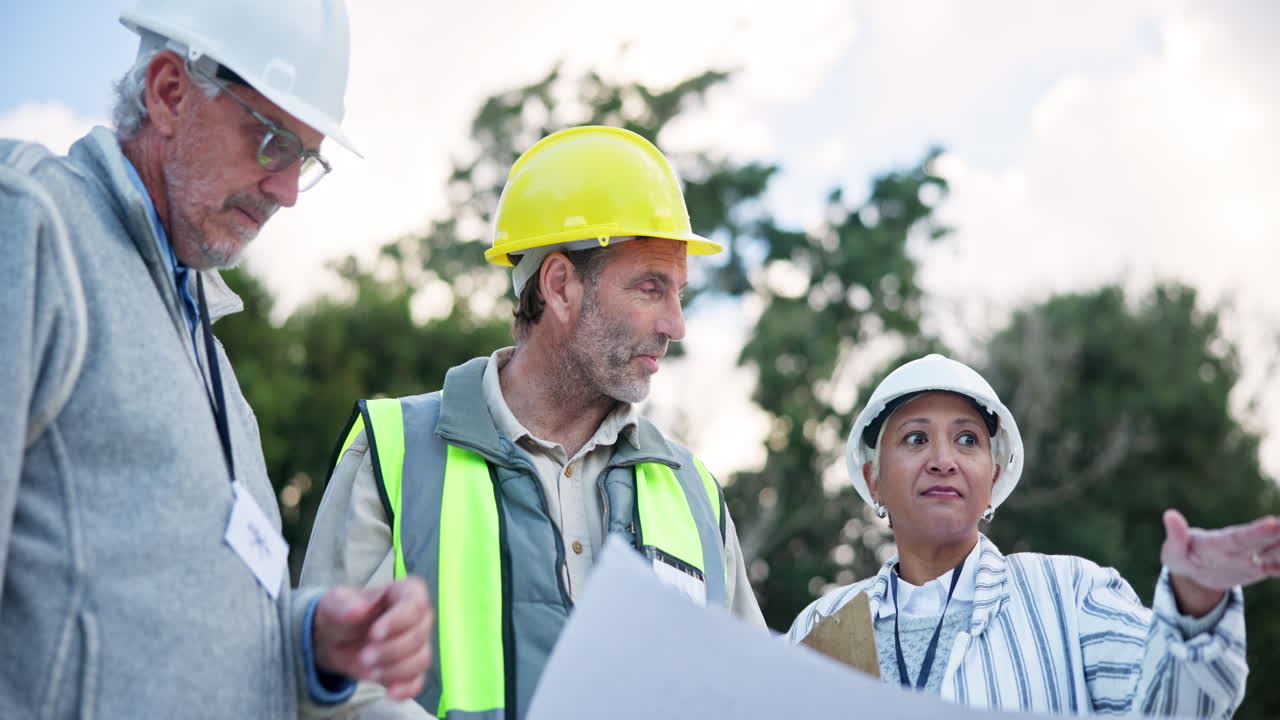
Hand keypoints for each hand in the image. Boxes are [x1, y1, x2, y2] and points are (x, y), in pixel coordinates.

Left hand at [312, 578, 433, 699]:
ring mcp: (417, 644)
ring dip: (394, 670)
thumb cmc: (342, 612)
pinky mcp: (411, 668)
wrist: (334, 639)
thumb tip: (358, 610)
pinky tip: (389, 692)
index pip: (416, 605)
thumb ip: (345, 604)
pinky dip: (406, 689)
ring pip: (420, 660)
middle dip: (391, 650)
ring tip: (368, 671)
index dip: (398, 621)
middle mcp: (418, 617)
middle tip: (364, 656)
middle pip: (419, 635)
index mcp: (406, 593)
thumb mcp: (336, 602)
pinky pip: (418, 681)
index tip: (374, 634)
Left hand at [1160, 509, 1279, 615]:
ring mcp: (1251, 555)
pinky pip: (1278, 566)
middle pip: (1263, 540)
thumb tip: (1169, 515)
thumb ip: (1176, 535)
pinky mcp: (1259, 567)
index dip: (1256, 532)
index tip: (1272, 523)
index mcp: (1219, 542)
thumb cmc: (1180, 554)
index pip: (1239, 536)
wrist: (1192, 568)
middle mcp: (1240, 546)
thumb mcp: (1174, 550)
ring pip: (1276, 550)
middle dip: (1278, 533)